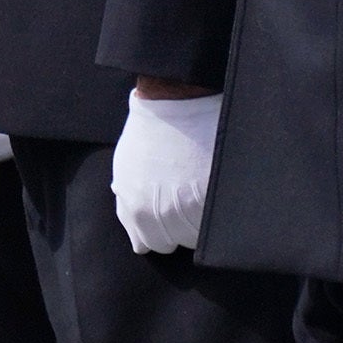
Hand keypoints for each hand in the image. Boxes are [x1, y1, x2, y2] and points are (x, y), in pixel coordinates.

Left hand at [110, 89, 217, 253]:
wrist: (175, 98)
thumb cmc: (148, 129)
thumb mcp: (125, 167)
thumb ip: (127, 202)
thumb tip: (136, 230)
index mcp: (136, 209)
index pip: (150, 244)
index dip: (160, 229)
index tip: (168, 214)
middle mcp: (161, 214)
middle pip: (176, 242)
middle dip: (180, 225)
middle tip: (187, 199)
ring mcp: (190, 206)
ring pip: (199, 234)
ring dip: (202, 218)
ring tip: (202, 190)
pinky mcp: (214, 194)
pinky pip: (217, 220)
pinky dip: (218, 208)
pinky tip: (213, 187)